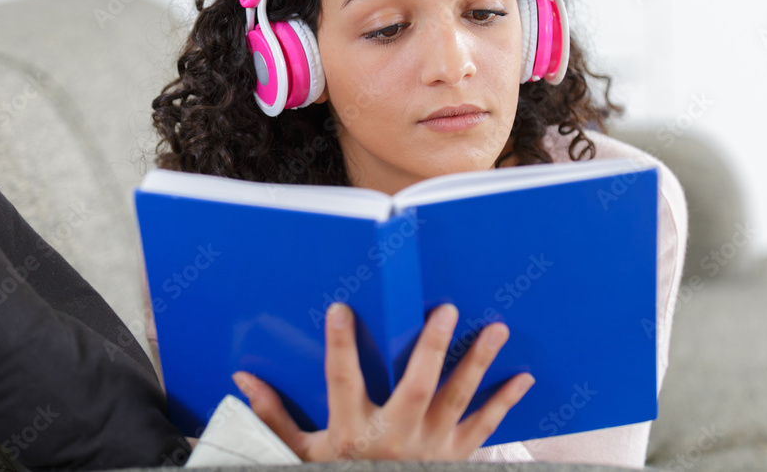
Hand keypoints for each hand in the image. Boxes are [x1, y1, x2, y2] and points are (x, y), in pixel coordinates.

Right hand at [232, 302, 533, 459]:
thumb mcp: (300, 454)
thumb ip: (274, 416)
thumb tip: (243, 380)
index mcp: (352, 431)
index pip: (343, 381)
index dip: (341, 345)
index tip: (341, 310)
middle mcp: (395, 437)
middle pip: (416, 387)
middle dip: (431, 348)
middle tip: (446, 310)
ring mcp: (430, 448)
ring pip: (458, 400)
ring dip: (477, 363)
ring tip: (496, 329)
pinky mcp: (456, 456)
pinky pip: (485, 427)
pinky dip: (505, 402)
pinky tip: (524, 377)